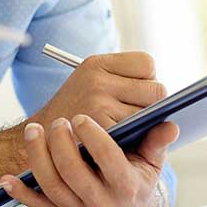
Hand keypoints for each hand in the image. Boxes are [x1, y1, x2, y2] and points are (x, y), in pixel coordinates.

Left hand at [1, 115, 178, 206]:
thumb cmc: (137, 181)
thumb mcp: (152, 164)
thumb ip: (157, 142)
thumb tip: (169, 124)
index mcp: (125, 186)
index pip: (107, 159)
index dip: (92, 136)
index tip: (80, 118)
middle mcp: (101, 203)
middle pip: (73, 172)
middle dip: (60, 144)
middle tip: (57, 121)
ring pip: (52, 186)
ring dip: (38, 158)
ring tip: (33, 131)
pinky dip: (20, 194)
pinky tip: (7, 178)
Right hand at [30, 52, 167, 130]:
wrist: (39, 143)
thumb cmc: (75, 114)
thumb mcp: (92, 85)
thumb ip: (126, 83)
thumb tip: (167, 101)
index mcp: (96, 63)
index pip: (148, 63)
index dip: (147, 79)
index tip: (135, 91)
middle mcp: (97, 80)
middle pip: (156, 90)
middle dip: (151, 104)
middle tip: (134, 114)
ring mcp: (99, 105)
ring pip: (150, 115)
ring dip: (143, 124)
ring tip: (124, 129)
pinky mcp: (102, 130)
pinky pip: (138, 133)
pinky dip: (135, 139)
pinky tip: (121, 142)